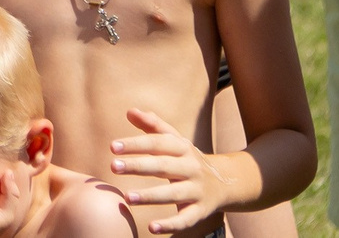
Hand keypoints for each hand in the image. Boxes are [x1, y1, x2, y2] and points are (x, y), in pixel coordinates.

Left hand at [111, 108, 236, 235]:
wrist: (226, 182)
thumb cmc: (187, 159)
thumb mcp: (175, 140)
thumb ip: (153, 125)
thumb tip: (130, 111)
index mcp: (182, 148)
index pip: (157, 143)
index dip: (135, 144)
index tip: (113, 147)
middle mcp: (191, 168)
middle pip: (162, 166)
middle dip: (138, 166)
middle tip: (112, 166)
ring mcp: (196, 190)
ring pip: (172, 194)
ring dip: (150, 196)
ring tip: (127, 197)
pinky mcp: (200, 211)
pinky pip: (185, 219)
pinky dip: (170, 225)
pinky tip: (152, 228)